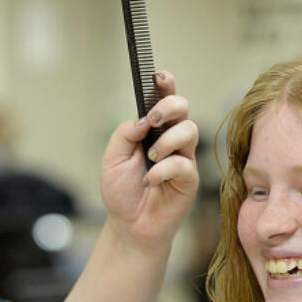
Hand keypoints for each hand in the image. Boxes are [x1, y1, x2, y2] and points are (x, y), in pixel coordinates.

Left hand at [100, 71, 198, 249]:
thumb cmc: (122, 191)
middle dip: (170, 106)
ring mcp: (182, 158)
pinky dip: (163, 171)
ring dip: (167, 141)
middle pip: (183, 108)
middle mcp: (171, 140)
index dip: (165, 84)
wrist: (129, 225)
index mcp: (152, 130)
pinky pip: (184, 165)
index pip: (162, 100)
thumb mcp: (112, 159)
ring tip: (150, 158)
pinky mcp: (189, 179)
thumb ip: (125, 134)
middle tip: (153, 120)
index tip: (158, 75)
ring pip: (189, 131)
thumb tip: (142, 119)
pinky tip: (150, 182)